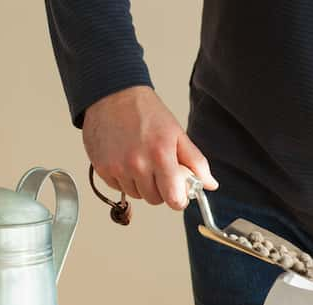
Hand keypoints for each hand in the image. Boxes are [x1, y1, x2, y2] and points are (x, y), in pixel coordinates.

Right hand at [83, 85, 217, 209]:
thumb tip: (210, 184)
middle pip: (155, 200)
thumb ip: (196, 162)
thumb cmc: (146, 113)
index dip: (179, 199)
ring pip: (136, 195)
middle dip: (160, 190)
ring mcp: (118, 168)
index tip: (179, 193)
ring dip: (141, 185)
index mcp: (161, 156)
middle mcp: (137, 165)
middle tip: (159, 170)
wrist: (113, 95)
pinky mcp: (102, 168)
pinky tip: (126, 161)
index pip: (174, 200)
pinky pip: (118, 188)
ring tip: (141, 161)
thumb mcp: (177, 134)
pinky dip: (124, 179)